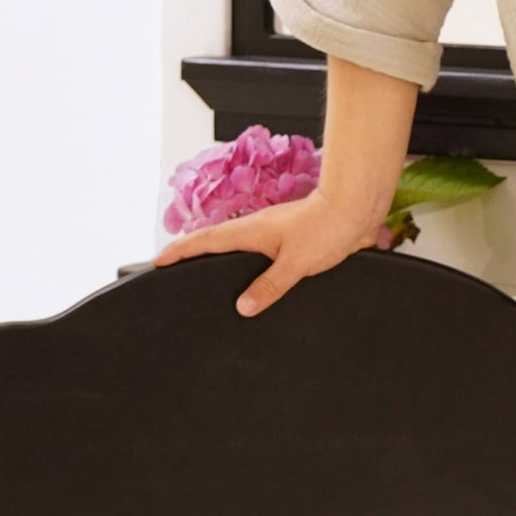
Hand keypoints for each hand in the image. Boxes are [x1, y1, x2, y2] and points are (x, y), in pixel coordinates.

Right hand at [153, 194, 391, 317]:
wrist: (357, 207)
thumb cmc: (328, 226)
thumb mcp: (296, 262)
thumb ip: (270, 286)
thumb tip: (243, 307)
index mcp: (251, 231)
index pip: (205, 240)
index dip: (179, 250)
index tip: (158, 260)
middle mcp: (258, 229)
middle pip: (215, 241)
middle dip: (191, 253)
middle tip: (172, 266)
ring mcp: (273, 232)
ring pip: (237, 246)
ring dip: (219, 256)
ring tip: (204, 273)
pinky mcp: (289, 238)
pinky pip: (258, 252)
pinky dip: (245, 261)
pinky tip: (251, 275)